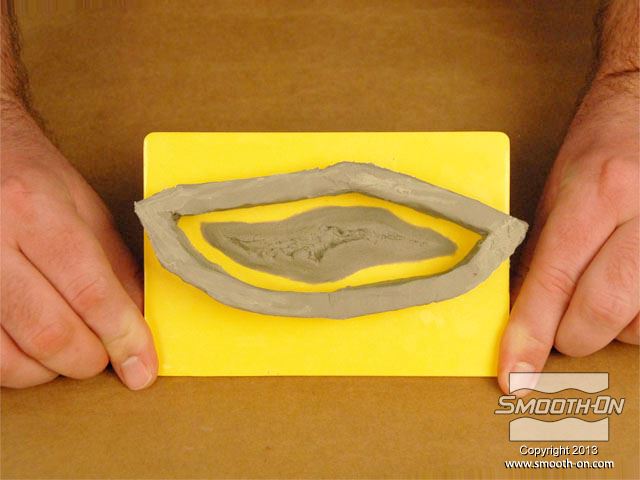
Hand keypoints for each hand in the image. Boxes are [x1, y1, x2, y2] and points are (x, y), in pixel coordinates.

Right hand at [1, 103, 157, 388]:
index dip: (123, 337)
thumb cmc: (32, 177)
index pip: (89, 291)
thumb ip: (116, 266)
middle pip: (48, 331)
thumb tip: (142, 320)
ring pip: (8, 356)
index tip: (142, 369)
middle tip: (106, 356)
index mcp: (36, 211)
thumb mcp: (86, 209)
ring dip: (51, 370)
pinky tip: (32, 351)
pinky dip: (15, 368)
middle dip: (89, 359)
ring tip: (69, 350)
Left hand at [499, 74, 638, 392]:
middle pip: (602, 313)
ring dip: (616, 327)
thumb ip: (541, 255)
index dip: (530, 336)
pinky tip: (635, 294)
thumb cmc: (601, 145)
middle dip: (574, 336)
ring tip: (607, 293)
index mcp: (597, 194)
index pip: (552, 282)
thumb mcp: (557, 192)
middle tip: (564, 327)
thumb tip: (521, 314)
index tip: (515, 375)